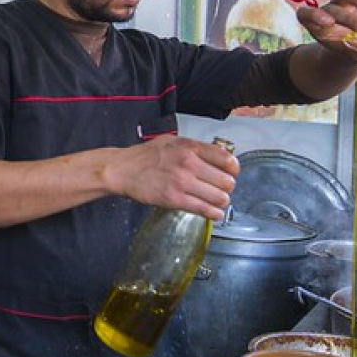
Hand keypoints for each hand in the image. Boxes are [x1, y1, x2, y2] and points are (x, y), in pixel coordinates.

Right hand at [111, 136, 237, 220]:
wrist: (122, 169)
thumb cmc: (145, 156)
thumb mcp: (172, 142)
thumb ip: (194, 148)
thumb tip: (216, 156)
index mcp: (190, 147)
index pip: (227, 159)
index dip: (233, 169)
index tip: (231, 173)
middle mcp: (189, 163)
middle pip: (227, 181)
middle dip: (227, 188)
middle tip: (221, 190)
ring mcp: (182, 182)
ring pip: (219, 197)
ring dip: (221, 202)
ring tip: (217, 202)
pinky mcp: (175, 199)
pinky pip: (204, 209)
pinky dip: (214, 214)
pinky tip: (214, 214)